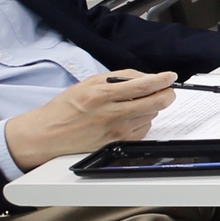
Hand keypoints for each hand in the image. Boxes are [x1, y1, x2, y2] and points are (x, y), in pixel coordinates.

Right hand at [5, 71, 175, 170]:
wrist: (49, 134)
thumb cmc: (67, 107)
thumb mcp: (89, 83)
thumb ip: (118, 78)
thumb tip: (145, 77)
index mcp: (101, 95)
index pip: (142, 86)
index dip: (162, 80)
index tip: (170, 76)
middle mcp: (111, 114)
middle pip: (155, 103)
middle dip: (167, 94)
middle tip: (166, 90)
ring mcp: (116, 131)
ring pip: (151, 115)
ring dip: (150, 107)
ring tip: (133, 104)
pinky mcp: (119, 143)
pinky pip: (143, 129)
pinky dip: (142, 121)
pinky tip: (128, 117)